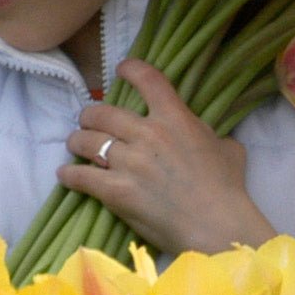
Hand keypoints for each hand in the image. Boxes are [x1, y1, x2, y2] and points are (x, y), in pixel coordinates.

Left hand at [58, 59, 274, 254]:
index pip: (147, 80)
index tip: (121, 70)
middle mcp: (147, 134)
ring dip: (77, 141)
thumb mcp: (227, 148)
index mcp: (175, 118)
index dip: (130, 69)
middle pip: (102, 112)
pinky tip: (67, 174)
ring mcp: (129, 162)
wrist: (216, 225)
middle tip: (89, 121)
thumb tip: (206, 136)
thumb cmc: (227, 188)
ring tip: (76, 145)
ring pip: (86, 140)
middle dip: (90, 115)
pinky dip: (70, 174)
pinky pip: (80, 176)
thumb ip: (208, 134)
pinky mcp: (115, 191)